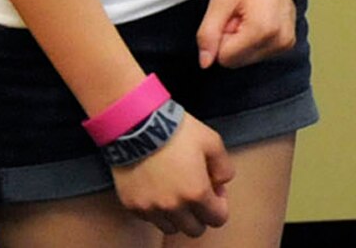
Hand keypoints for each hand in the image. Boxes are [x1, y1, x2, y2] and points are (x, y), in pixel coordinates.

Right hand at [111, 110, 232, 237]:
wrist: (138, 125)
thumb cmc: (178, 131)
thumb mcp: (212, 141)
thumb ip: (224, 167)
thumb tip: (221, 183)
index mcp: (196, 193)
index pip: (217, 219)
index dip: (220, 205)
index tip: (214, 189)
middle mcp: (173, 207)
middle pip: (194, 230)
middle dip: (200, 215)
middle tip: (196, 193)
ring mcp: (150, 208)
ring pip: (171, 228)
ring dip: (178, 216)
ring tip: (176, 193)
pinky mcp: (131, 205)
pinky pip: (149, 218)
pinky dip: (156, 210)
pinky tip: (158, 190)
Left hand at [196, 0, 296, 68]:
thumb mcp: (220, 3)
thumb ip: (208, 34)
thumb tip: (205, 62)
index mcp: (261, 31)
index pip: (226, 58)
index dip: (222, 38)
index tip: (230, 19)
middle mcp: (277, 40)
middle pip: (238, 61)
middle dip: (233, 41)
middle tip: (239, 17)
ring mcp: (284, 43)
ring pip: (249, 59)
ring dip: (244, 41)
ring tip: (249, 17)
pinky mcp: (287, 43)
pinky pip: (261, 53)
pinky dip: (255, 41)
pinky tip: (258, 22)